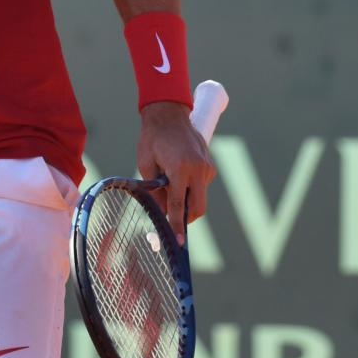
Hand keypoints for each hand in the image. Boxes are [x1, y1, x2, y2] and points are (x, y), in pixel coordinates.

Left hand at [136, 100, 216, 243]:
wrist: (169, 115)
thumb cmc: (152, 139)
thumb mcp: (146, 166)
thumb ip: (156, 191)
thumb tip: (162, 212)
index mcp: (181, 168)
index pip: (178, 205)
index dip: (176, 225)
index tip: (179, 241)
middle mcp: (198, 169)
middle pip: (197, 208)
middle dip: (185, 219)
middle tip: (170, 220)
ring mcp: (207, 167)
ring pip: (200, 198)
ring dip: (186, 201)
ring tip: (169, 186)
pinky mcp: (210, 166)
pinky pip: (201, 186)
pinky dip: (190, 189)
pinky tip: (177, 176)